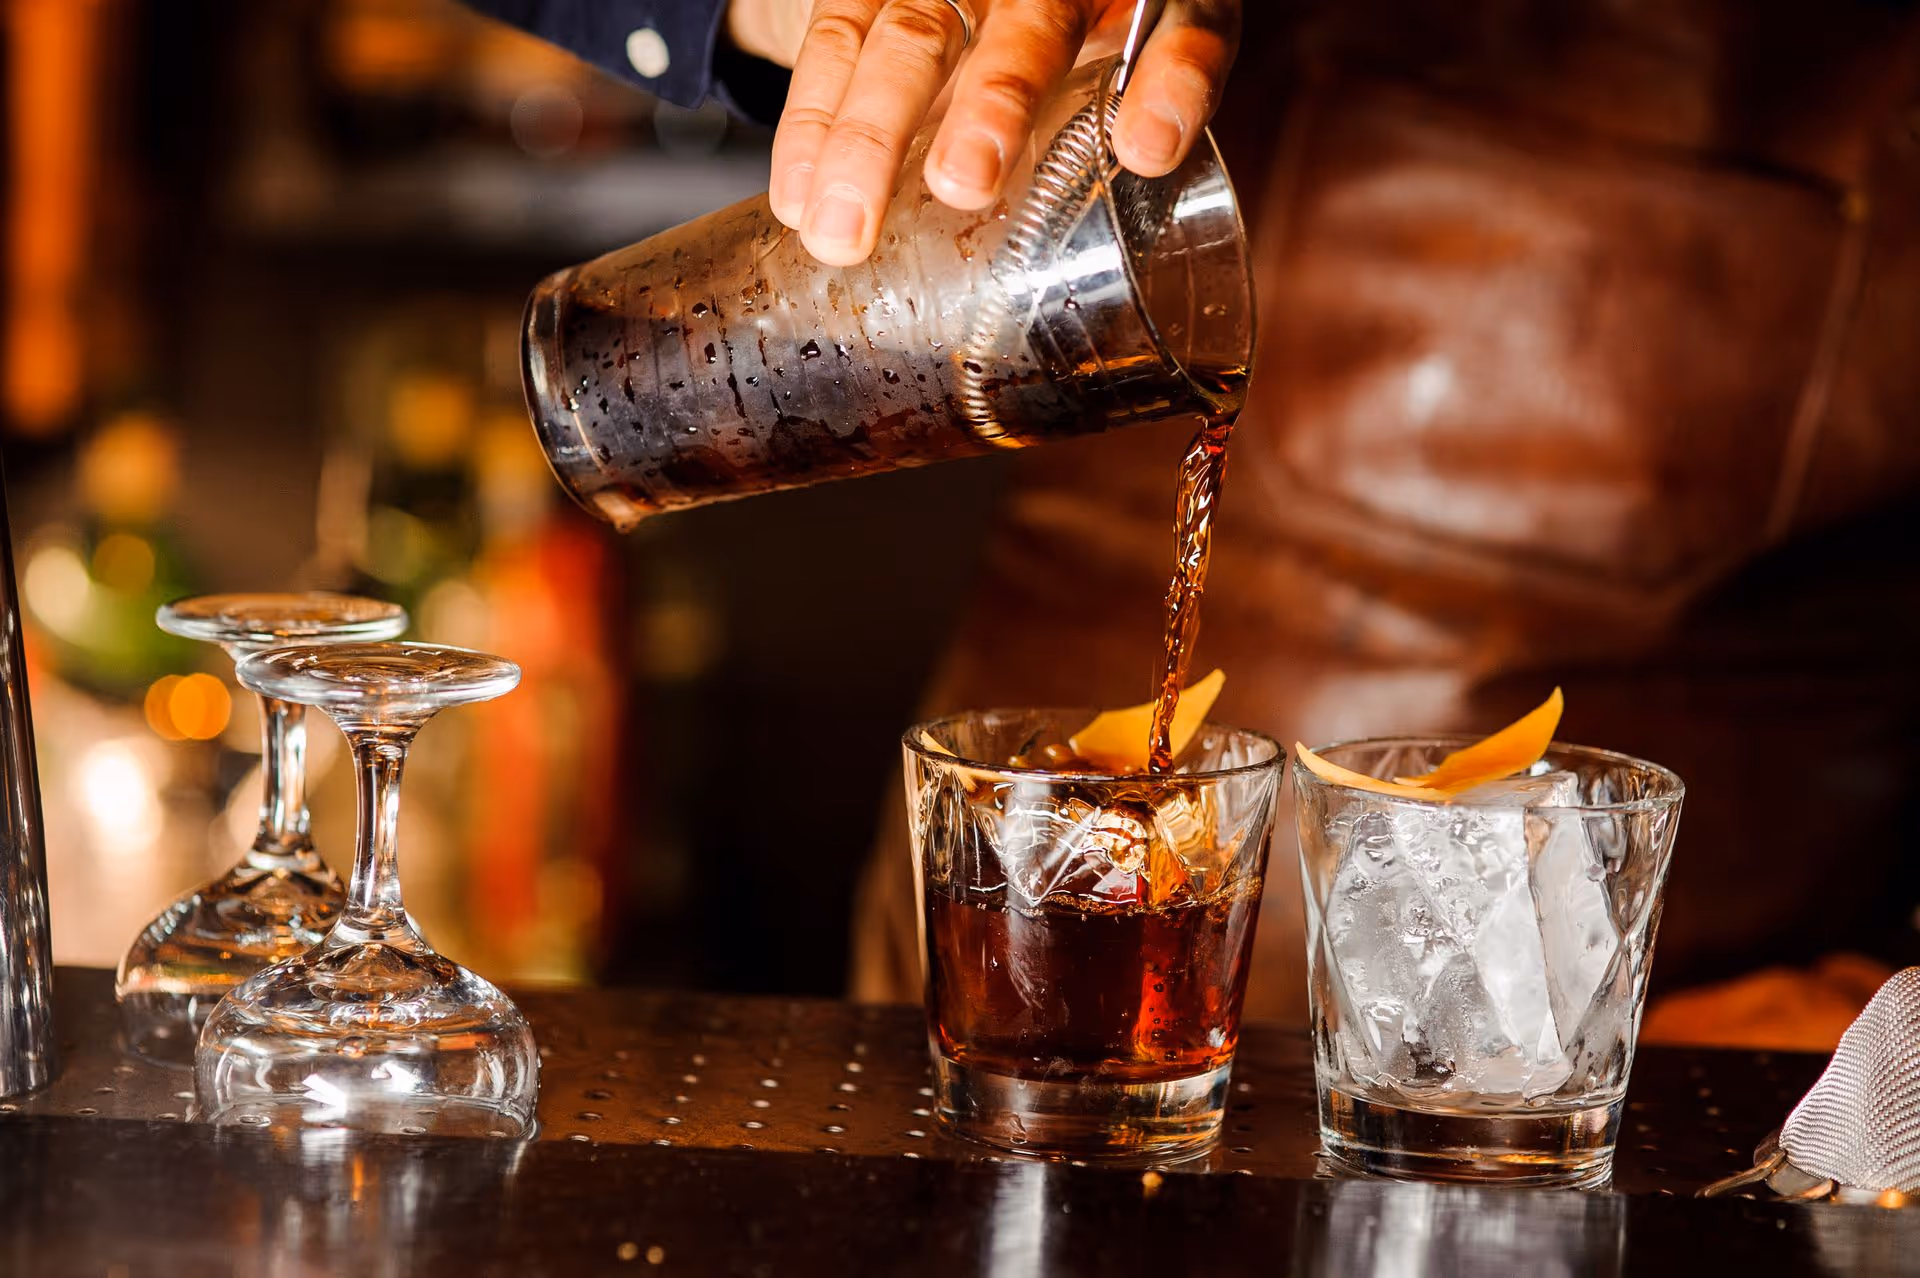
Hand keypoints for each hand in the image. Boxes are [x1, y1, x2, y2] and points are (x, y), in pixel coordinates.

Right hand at [727, 0, 1240, 264]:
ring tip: (843, 237)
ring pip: (910, 33)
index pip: (1185, 29)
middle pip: (1031, 23)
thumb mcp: (1113, 121)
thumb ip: (1118, 184)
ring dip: (871, 136)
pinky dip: (810, 129)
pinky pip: (833, 42)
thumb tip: (1114, 323)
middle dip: (995, 101)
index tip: (1148, 153)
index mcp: (1149, 7)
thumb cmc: (1070, 85)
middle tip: (963, 184)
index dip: (1173, 83)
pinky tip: (798, 202)